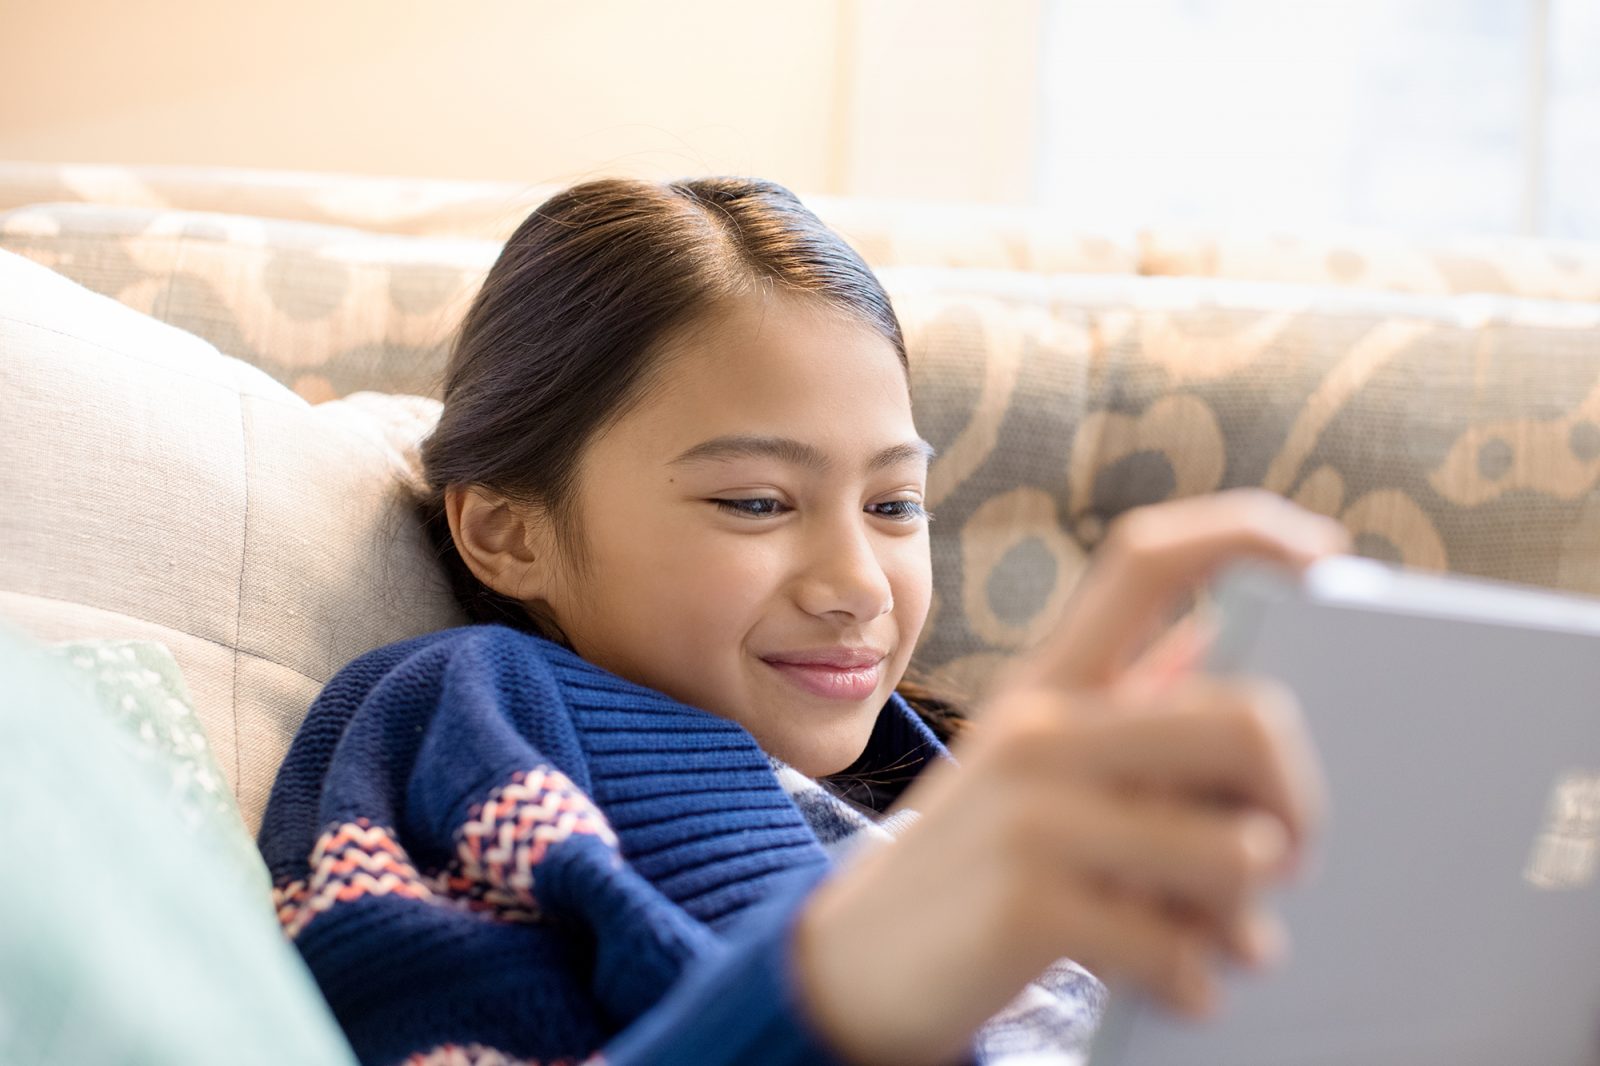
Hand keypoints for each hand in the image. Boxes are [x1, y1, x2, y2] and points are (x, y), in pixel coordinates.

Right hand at [791, 490, 1351, 1065]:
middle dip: (1300, 802)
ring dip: (1249, 916)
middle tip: (1289, 854)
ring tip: (1228, 939)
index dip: (1244, 532)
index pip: (1147, 559)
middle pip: (1247, 720)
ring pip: (1236, 851)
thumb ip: (1121, 708)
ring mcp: (1032, 814)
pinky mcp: (1030, 904)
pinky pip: (1182, 949)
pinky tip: (1179, 988)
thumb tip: (1215, 643)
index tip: (1326, 555)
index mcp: (1046, 684)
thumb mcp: (1030, 769)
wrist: (852, 968)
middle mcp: (1039, 730)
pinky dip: (1198, 984)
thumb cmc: (972, 864)